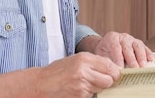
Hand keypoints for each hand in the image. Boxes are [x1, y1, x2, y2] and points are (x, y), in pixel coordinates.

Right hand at [0, 52, 119, 97]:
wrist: (40, 84)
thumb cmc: (59, 71)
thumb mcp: (77, 59)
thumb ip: (95, 62)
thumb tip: (114, 68)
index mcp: (85, 59)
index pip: (111, 66)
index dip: (114, 72)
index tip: (113, 74)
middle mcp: (84, 71)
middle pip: (110, 79)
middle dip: (108, 81)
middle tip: (101, 80)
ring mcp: (81, 86)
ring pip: (102, 88)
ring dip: (98, 88)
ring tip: (86, 84)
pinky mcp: (79, 97)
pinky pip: (92, 96)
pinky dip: (89, 94)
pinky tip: (79, 90)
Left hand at [84, 31, 153, 67]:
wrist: (106, 45)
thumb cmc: (103, 51)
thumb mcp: (101, 54)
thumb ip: (106, 60)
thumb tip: (112, 69)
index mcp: (112, 37)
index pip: (116, 48)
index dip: (118, 58)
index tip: (120, 68)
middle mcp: (123, 37)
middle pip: (128, 48)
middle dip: (132, 59)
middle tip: (134, 68)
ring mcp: (132, 39)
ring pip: (138, 46)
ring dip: (141, 57)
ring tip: (143, 66)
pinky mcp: (138, 42)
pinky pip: (144, 47)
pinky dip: (148, 53)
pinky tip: (151, 59)